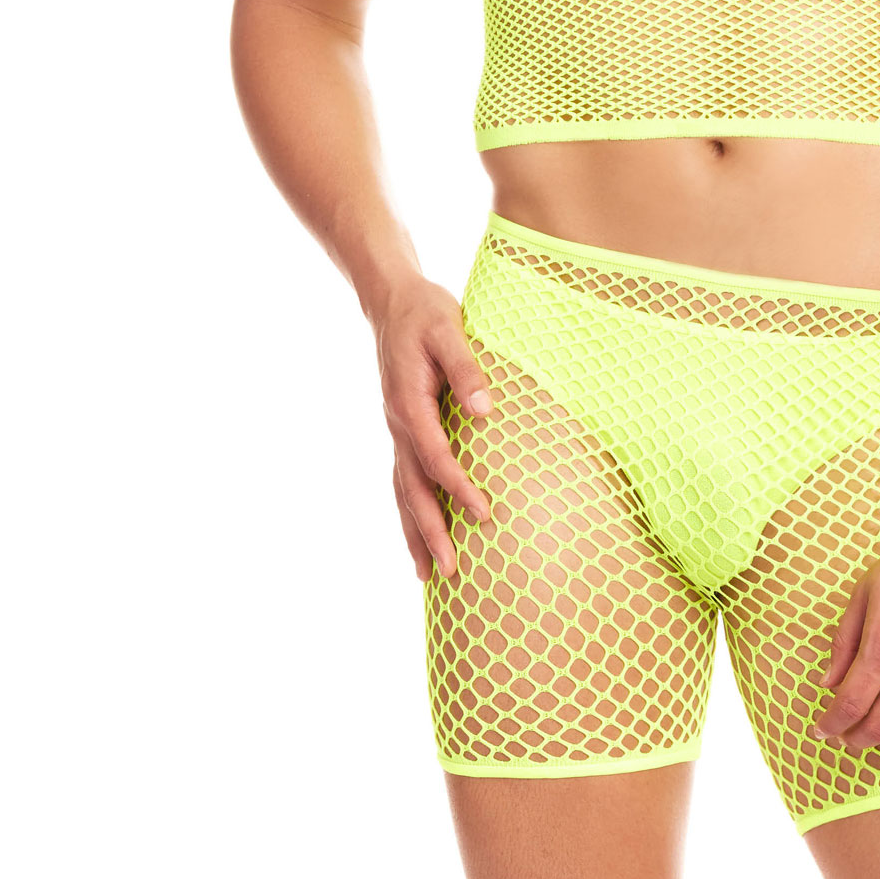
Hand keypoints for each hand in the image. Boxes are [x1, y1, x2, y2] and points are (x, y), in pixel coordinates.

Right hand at [371, 273, 494, 582]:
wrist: (394, 302)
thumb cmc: (426, 314)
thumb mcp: (449, 330)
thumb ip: (468, 369)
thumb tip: (485, 410)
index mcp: (410, 404)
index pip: (436, 458)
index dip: (459, 488)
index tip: (485, 514)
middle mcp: (398, 425)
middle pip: (411, 490)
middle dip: (430, 532)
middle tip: (449, 573)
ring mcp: (397, 431)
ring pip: (402, 492)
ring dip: (415, 533)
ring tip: (429, 577)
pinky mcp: (403, 431)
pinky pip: (403, 481)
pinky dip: (410, 513)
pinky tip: (420, 538)